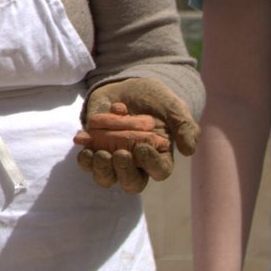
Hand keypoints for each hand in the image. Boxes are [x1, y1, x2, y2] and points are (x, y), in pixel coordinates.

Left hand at [77, 77, 198, 192]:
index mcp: (159, 156)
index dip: (151, 163)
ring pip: (106, 178)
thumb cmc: (155, 99)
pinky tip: (82, 140)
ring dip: (100, 168)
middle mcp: (137, 163)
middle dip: (123, 172)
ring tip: (98, 152)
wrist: (128, 87)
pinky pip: (88, 163)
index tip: (141, 147)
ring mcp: (114, 158)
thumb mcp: (174, 107)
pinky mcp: (95, 149)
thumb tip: (188, 151)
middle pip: (131, 183)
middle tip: (119, 153)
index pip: (159, 171)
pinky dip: (84, 156)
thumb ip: (186, 126)